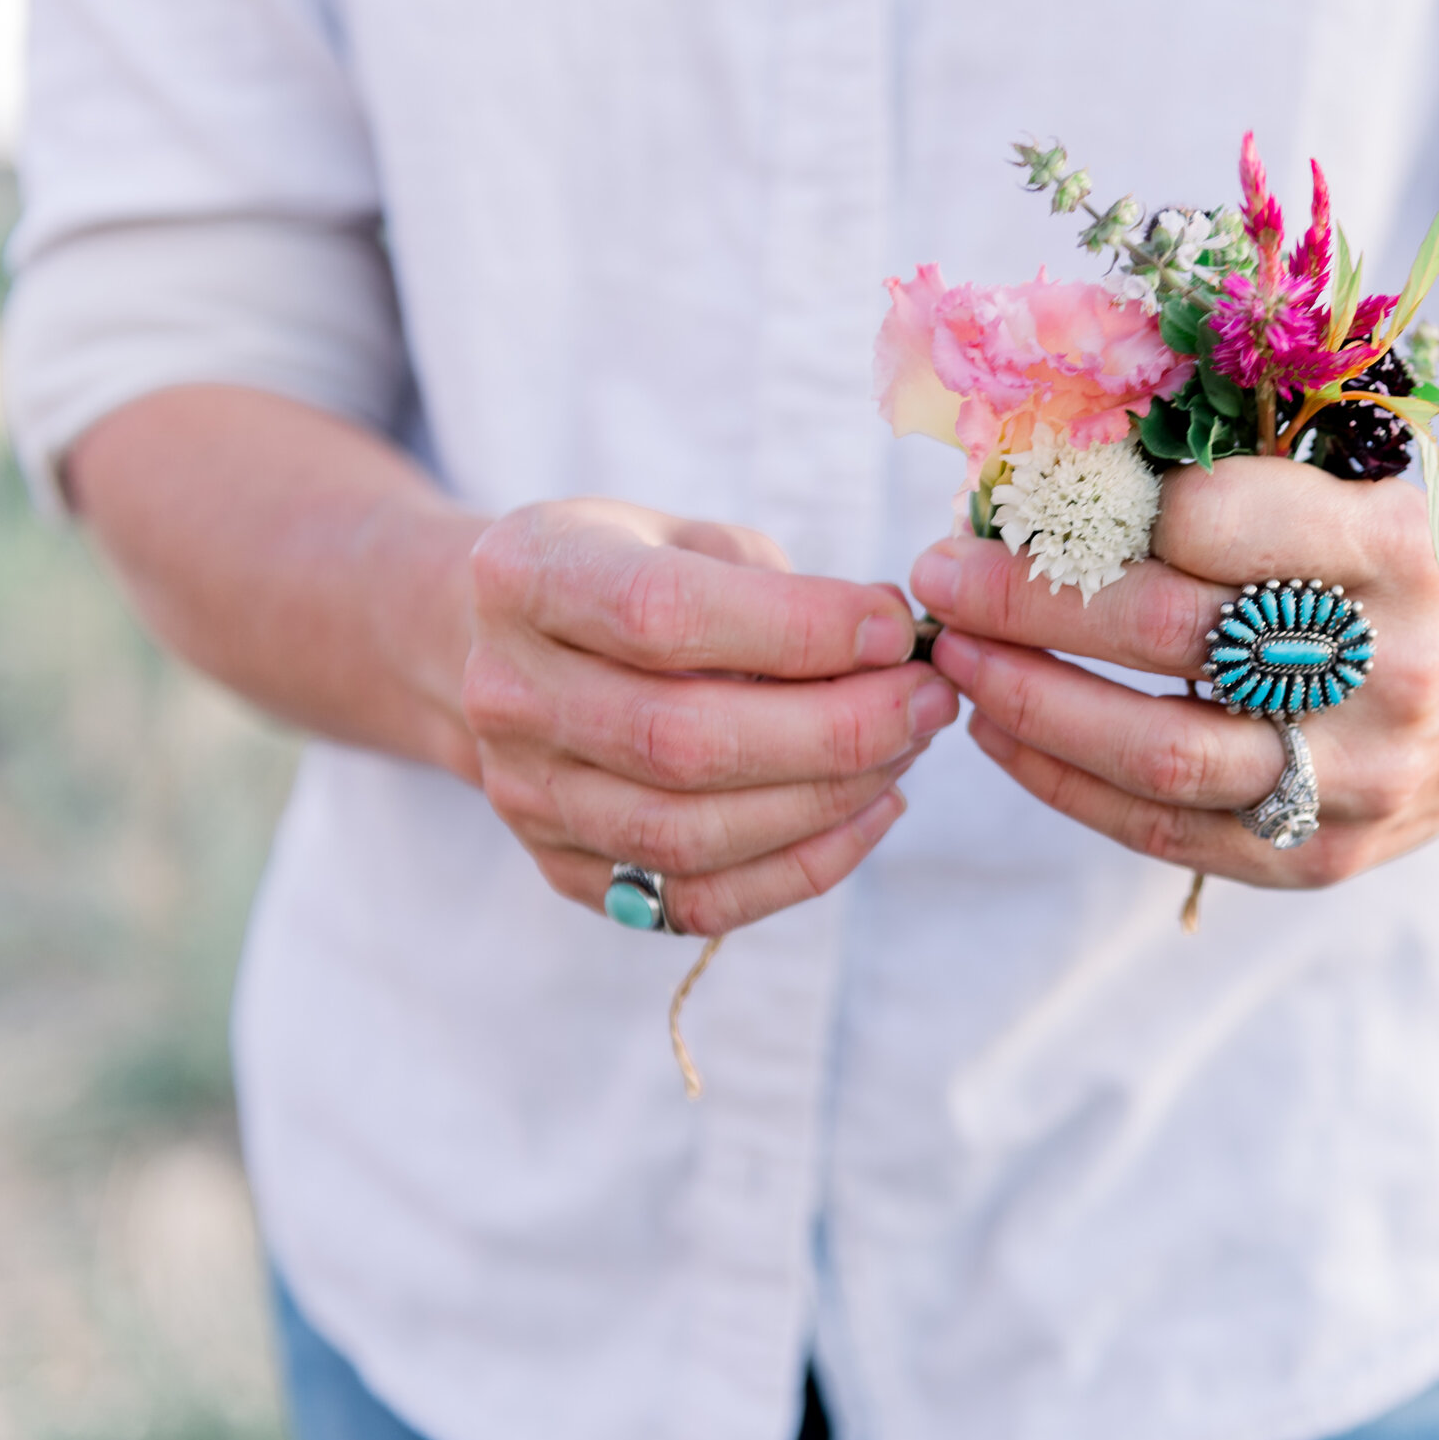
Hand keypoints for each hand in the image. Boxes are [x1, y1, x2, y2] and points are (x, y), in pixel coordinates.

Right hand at [463, 500, 958, 933]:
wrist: (510, 650)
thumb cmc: (634, 575)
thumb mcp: (688, 537)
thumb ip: (776, 586)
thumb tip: (889, 646)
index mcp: (527, 578)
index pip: (661, 614)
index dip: (797, 628)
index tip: (896, 630)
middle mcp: (508, 694)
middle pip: (683, 741)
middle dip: (837, 728)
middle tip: (929, 699)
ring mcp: (527, 796)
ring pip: (692, 834)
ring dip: (829, 799)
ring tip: (908, 749)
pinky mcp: (566, 871)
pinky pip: (699, 901)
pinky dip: (805, 866)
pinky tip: (872, 810)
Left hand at [911, 457, 1438, 887]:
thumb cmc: (1385, 567)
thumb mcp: (1349, 487)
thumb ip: (1229, 475)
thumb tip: (1042, 459)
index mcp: (1398, 546)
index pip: (1225, 517)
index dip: (1109, 504)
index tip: (1026, 494)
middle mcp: (1391, 666)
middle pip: (1176, 634)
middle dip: (1034, 599)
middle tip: (943, 571)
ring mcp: (1361, 775)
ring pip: (1162, 750)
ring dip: (1033, 702)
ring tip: (957, 660)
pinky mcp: (1323, 855)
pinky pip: (1165, 827)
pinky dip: (1063, 780)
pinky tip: (1001, 732)